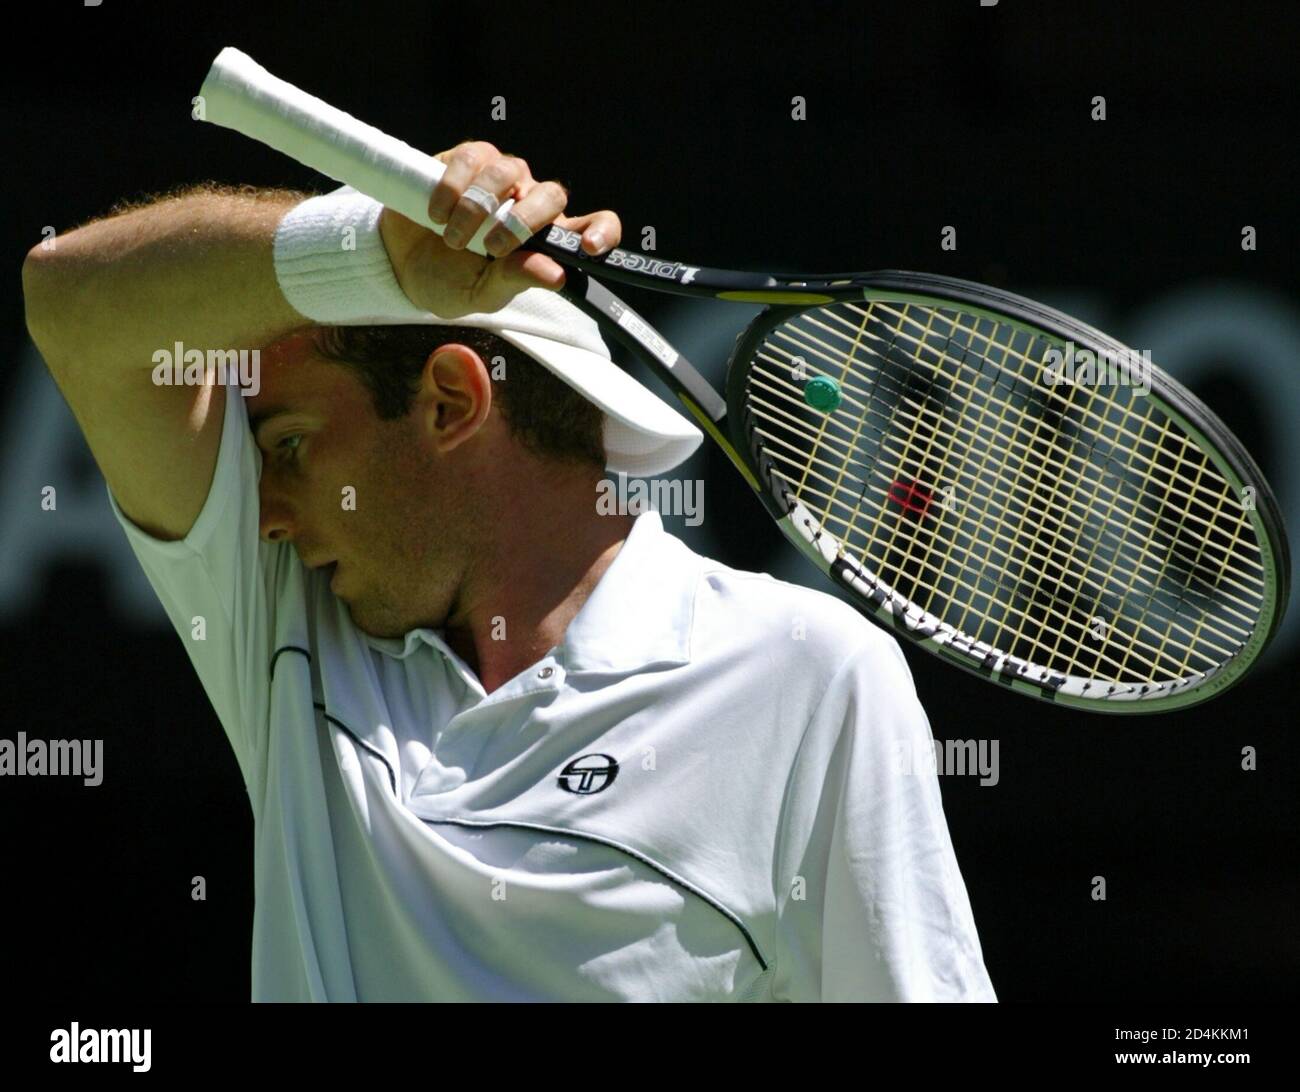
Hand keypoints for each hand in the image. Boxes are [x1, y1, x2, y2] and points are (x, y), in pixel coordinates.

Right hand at [378, 140, 620, 317]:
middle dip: (525, 220)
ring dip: (479, 208)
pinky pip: (471, 157)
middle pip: (552, 194)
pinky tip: (437, 213)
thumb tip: (555, 275)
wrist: (399, 263)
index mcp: (545, 241)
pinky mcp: (466, 159)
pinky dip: (453, 187)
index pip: (592, 226)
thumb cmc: (449, 280)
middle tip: (492, 249)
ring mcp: (500, 179)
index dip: (601, 231)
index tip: (589, 246)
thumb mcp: (482, 294)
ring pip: (509, 171)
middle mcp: (529, 204)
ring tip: (454, 239)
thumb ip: (516, 281)